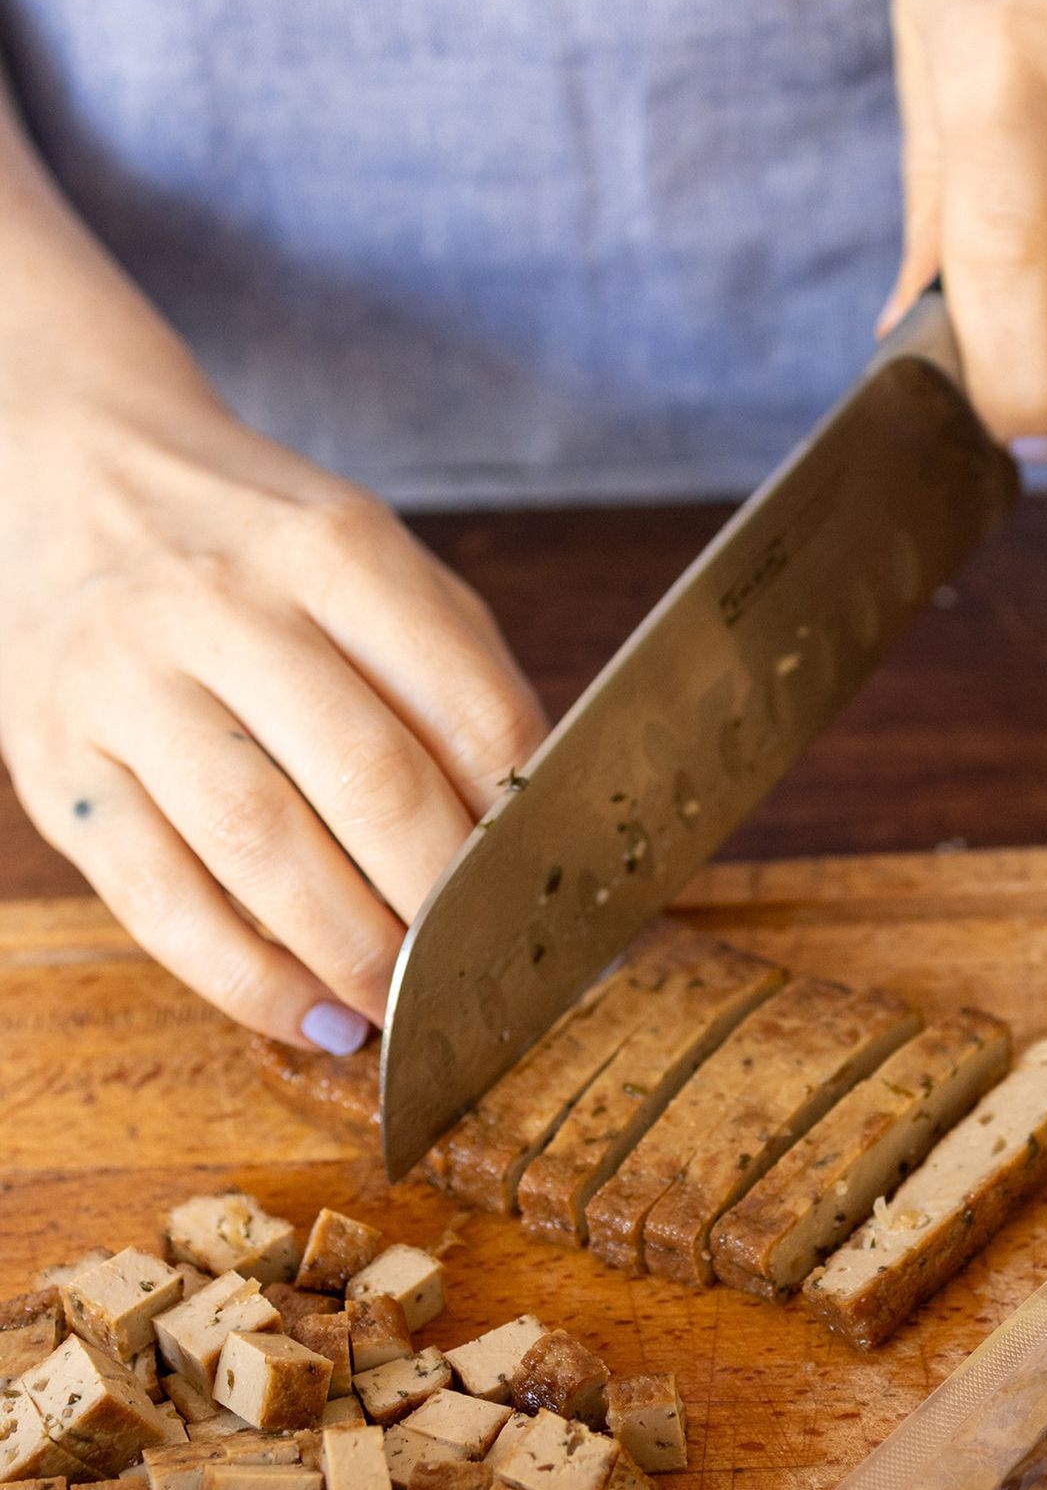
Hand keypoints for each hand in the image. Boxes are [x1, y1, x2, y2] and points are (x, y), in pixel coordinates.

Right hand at [0, 375, 542, 1048]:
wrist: (69, 474)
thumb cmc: (255, 547)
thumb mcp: (375, 565)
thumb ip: (457, 677)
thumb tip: (539, 831)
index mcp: (333, 550)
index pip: (468, 710)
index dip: (523, 825)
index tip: (552, 894)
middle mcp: (219, 607)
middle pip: (368, 780)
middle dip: (444, 902)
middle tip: (486, 970)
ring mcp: (122, 683)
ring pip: (259, 845)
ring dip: (352, 951)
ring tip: (406, 1008)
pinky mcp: (51, 761)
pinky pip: (157, 896)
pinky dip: (245, 978)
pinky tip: (312, 1016)